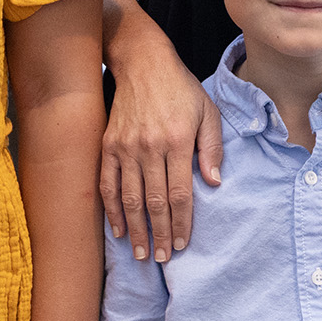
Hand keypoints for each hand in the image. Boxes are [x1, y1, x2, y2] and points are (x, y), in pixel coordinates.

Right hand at [103, 25, 223, 261]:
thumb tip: (213, 183)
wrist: (143, 62)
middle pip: (154, 202)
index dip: (182, 222)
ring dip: (136, 230)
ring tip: (142, 253)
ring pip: (130, 199)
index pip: (179, 193)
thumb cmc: (180, 88)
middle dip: (160, 234)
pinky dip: (111, 210)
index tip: (184, 244)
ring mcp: (125, 148)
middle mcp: (149, 147)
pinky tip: (117, 229)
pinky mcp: (108, 145)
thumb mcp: (208, 111)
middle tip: (164, 259)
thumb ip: (211, 148)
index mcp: (176, 141)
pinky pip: (108, 185)